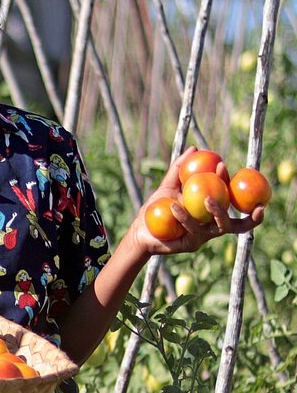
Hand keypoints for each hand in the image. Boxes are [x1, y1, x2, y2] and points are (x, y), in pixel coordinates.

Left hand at [129, 146, 264, 257]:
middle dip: (251, 218)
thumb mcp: (168, 185)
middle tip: (251, 202)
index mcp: (211, 212)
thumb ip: (180, 169)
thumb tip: (195, 148)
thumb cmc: (156, 206)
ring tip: (206, 198)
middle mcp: (212, 226)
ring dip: (218, 212)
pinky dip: (185, 218)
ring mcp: (204, 237)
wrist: (141, 229)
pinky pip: (193, 231)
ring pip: (219, 228)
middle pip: (238, 224)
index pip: (230, 201)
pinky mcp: (191, 245)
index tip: (223, 166)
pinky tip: (175, 207)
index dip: (235, 186)